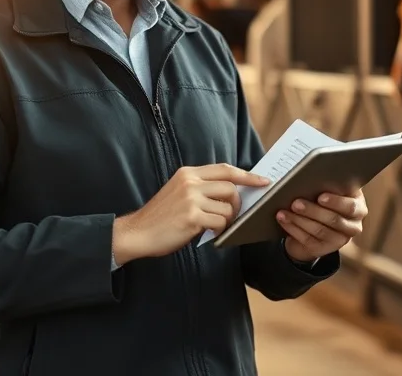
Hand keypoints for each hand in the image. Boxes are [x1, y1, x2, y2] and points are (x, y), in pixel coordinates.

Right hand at [113, 164, 269, 264]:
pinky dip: (219, 230)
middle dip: (237, 204)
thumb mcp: (179, 192)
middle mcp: (190, 182)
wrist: (137, 232)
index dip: (247, 175)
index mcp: (188, 173)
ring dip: (226, 220)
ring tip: (214, 226)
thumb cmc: (161, 217)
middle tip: (232, 215)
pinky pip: (220, 222)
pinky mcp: (192, 217)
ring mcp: (191, 199)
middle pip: (231, 188)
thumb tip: (233, 192)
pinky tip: (209, 233)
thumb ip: (201, 188)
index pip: (225, 169)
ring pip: (228, 207)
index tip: (264, 181)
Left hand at [277, 189, 367, 262]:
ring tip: (284, 211)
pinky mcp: (324, 249)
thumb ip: (324, 183)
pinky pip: (308, 240)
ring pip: (319, 230)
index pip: (351, 206)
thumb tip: (308, 174)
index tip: (320, 196)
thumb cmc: (321, 199)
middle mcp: (353, 225)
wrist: (315, 224)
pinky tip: (284, 220)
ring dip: (299, 220)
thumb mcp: (327, 190)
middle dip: (313, 211)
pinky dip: (293, 229)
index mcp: (358, 206)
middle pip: (334, 219)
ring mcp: (340, 240)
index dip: (336, 202)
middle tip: (295, 203)